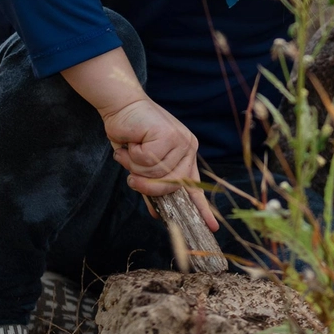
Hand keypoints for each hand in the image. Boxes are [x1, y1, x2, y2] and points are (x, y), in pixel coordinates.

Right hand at [100, 96, 219, 231]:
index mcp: (185, 156)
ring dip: (135, 166)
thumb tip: (157, 212)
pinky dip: (132, 155)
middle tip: (131, 178)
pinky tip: (133, 141)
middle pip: (171, 186)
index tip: (211, 227)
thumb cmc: (131, 134)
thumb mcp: (142, 165)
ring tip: (131, 149)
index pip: (193, 187)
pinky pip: (147, 161)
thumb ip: (152, 184)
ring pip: (157, 174)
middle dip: (147, 186)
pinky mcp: (169, 136)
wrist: (122, 106)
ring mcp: (181, 142)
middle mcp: (187, 149)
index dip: (201, 208)